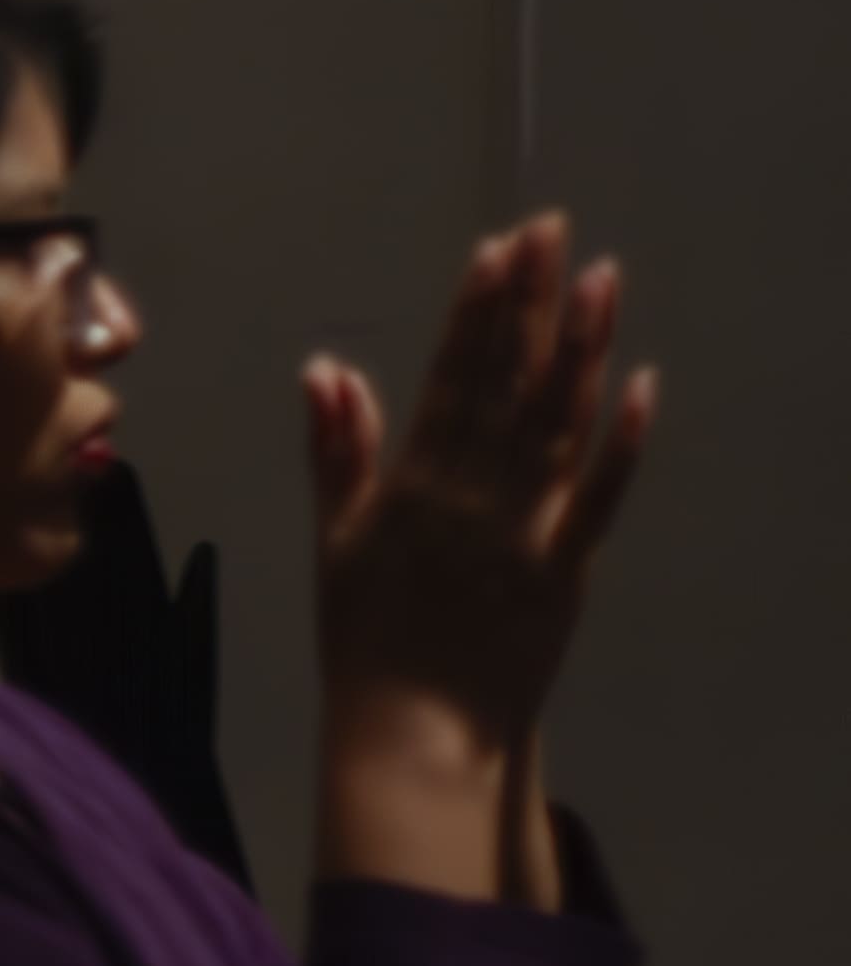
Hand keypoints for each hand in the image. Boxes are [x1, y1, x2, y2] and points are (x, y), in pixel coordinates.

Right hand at [309, 211, 655, 745]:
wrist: (412, 735)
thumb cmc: (366, 639)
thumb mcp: (334, 540)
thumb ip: (335, 452)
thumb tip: (325, 369)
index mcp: (408, 486)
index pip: (447, 379)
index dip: (474, 310)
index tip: (496, 248)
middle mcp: (467, 496)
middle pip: (505, 383)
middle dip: (530, 303)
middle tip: (552, 230)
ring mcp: (522, 531)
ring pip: (555, 424)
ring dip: (580, 348)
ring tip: (600, 277)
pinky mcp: (565, 568)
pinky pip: (598, 497)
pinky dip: (620, 442)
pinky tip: (639, 385)